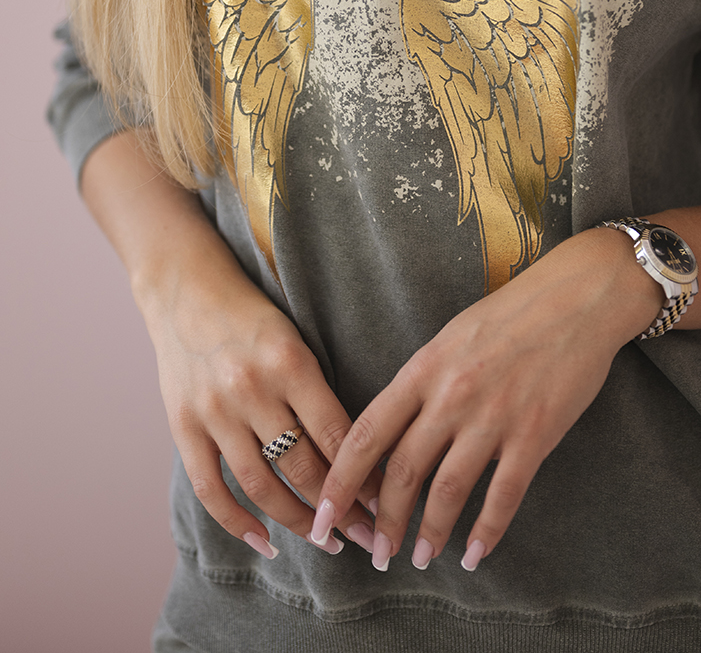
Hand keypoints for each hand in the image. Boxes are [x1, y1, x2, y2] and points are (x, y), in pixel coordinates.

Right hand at [81, 131, 379, 559]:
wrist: (185, 289)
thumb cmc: (252, 315)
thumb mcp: (296, 339)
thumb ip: (318, 391)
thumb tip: (359, 454)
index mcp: (290, 361)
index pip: (337, 434)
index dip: (365, 477)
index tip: (387, 506)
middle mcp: (252, 388)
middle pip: (303, 467)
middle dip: (341, 508)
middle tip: (369, 537)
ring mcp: (214, 409)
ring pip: (263, 484)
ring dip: (298, 521)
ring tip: (327, 541)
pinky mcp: (183, 425)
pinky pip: (211, 487)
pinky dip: (237, 521)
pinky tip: (264, 541)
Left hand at [310, 227, 660, 571]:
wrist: (575, 298)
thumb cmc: (510, 314)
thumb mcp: (450, 338)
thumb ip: (421, 383)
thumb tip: (393, 432)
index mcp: (424, 369)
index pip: (367, 433)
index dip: (340, 481)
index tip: (323, 515)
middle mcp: (451, 395)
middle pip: (402, 471)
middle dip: (383, 521)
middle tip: (376, 555)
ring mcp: (494, 417)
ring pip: (447, 490)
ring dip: (429, 533)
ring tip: (419, 558)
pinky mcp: (535, 434)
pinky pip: (504, 495)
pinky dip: (486, 532)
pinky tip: (474, 554)